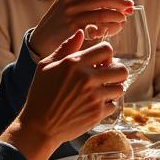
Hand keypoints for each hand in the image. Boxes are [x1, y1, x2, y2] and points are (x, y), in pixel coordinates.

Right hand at [17, 31, 127, 147]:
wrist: (39, 126)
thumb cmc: (40, 94)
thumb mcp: (46, 67)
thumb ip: (65, 48)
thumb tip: (81, 33)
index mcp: (74, 63)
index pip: (106, 49)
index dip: (106, 55)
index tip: (101, 62)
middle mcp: (87, 78)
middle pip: (120, 69)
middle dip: (116, 71)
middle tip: (108, 77)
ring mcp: (94, 96)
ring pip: (120, 88)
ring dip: (113, 89)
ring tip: (102, 91)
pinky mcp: (97, 113)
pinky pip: (114, 105)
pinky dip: (107, 105)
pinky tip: (96, 105)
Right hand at [30, 0, 133, 56]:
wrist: (40, 40)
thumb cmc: (59, 22)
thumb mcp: (67, 3)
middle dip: (121, 1)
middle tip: (130, 7)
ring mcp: (72, 14)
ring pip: (104, 11)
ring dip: (118, 16)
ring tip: (123, 20)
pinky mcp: (74, 28)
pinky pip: (99, 26)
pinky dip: (110, 27)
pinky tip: (112, 30)